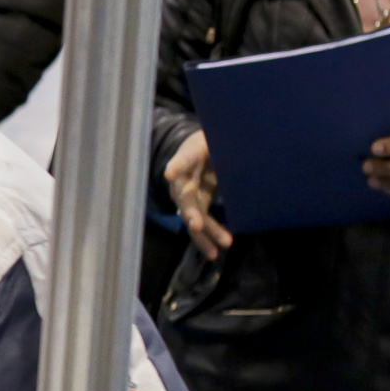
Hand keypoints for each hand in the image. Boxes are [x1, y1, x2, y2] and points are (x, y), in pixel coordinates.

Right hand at [164, 131, 230, 259]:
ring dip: (204, 233)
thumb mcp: (211, 139)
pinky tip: (216, 250)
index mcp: (187, 157)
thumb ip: (211, 147)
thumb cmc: (211, 140)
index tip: (170, 174)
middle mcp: (183, 180)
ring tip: (219, 246)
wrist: (208, 147)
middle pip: (185, 198)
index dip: (177, 167)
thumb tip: (214, 154)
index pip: (182, 160)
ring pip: (193, 217)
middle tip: (196, 225)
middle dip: (191, 212)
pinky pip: (202, 223)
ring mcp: (189, 195)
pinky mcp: (200, 203)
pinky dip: (210, 236)